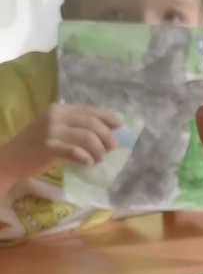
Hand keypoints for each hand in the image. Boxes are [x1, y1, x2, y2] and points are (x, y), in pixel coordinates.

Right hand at [0, 103, 120, 184]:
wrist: (11, 157)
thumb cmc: (36, 145)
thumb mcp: (55, 129)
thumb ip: (75, 127)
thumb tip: (106, 133)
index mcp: (59, 109)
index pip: (88, 110)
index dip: (107, 117)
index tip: (119, 126)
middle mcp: (56, 116)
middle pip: (91, 123)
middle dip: (107, 136)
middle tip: (112, 148)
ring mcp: (52, 131)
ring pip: (87, 137)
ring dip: (99, 150)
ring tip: (99, 159)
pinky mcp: (49, 147)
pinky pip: (76, 152)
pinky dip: (86, 158)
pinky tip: (88, 164)